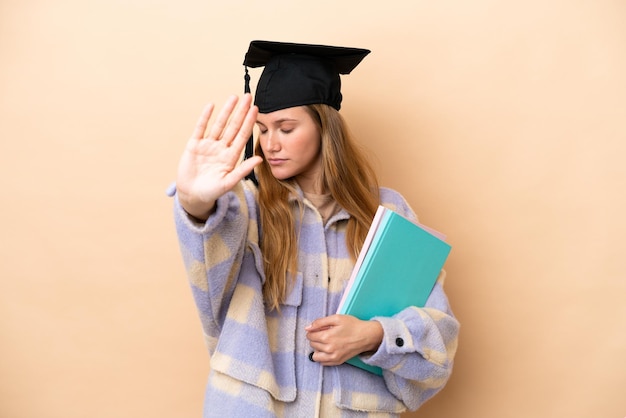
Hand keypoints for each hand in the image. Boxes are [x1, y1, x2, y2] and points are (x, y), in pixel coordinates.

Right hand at [176, 94, 261, 219]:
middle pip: (233, 126)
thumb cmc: (212, 192)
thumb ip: (243, 170)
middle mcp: (221, 148)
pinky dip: (205, 117)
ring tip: (234, 97)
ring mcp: (208, 145)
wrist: (192, 196)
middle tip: (249, 96)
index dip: (249, 122)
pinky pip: (200, 128)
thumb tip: (260, 160)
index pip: (242, 136)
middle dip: (241, 112)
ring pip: (219, 125)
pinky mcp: (194, 145)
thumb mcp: (229, 182)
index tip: (256, 110)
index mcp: (231, 157)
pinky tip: (211, 106)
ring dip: (226, 111)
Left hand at [305, 315, 382, 365]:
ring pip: (315, 355)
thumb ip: (320, 322)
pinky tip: (328, 350)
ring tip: (325, 343)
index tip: (318, 329)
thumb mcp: (336, 318)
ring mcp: (334, 357)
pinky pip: (323, 363)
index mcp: (327, 337)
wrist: (366, 336)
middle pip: (312, 344)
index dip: (312, 331)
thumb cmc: (352, 325)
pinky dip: (323, 356)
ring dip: (317, 348)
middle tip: (325, 333)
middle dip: (315, 338)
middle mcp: (329, 349)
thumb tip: (307, 328)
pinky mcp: (338, 362)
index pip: (310, 336)